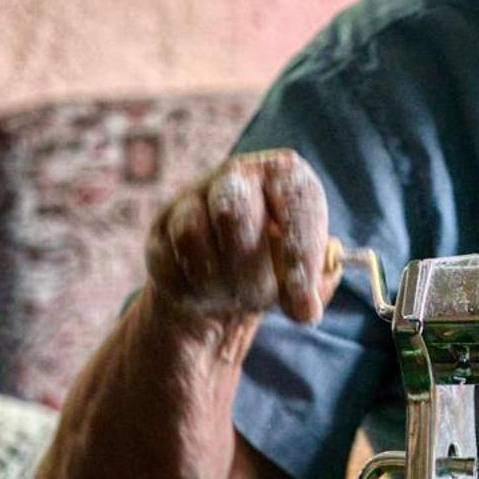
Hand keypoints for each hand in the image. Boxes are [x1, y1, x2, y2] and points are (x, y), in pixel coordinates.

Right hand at [143, 149, 336, 329]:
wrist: (224, 281)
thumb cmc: (276, 266)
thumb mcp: (305, 274)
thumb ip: (317, 284)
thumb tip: (306, 304)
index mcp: (283, 174)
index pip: (295, 196)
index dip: (300, 251)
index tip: (303, 301)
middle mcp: (236, 174)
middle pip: (232, 208)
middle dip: (249, 266)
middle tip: (260, 299)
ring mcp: (192, 196)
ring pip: (192, 233)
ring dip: (217, 280)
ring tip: (236, 296)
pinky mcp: (161, 228)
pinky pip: (167, 259)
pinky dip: (191, 288)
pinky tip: (207, 294)